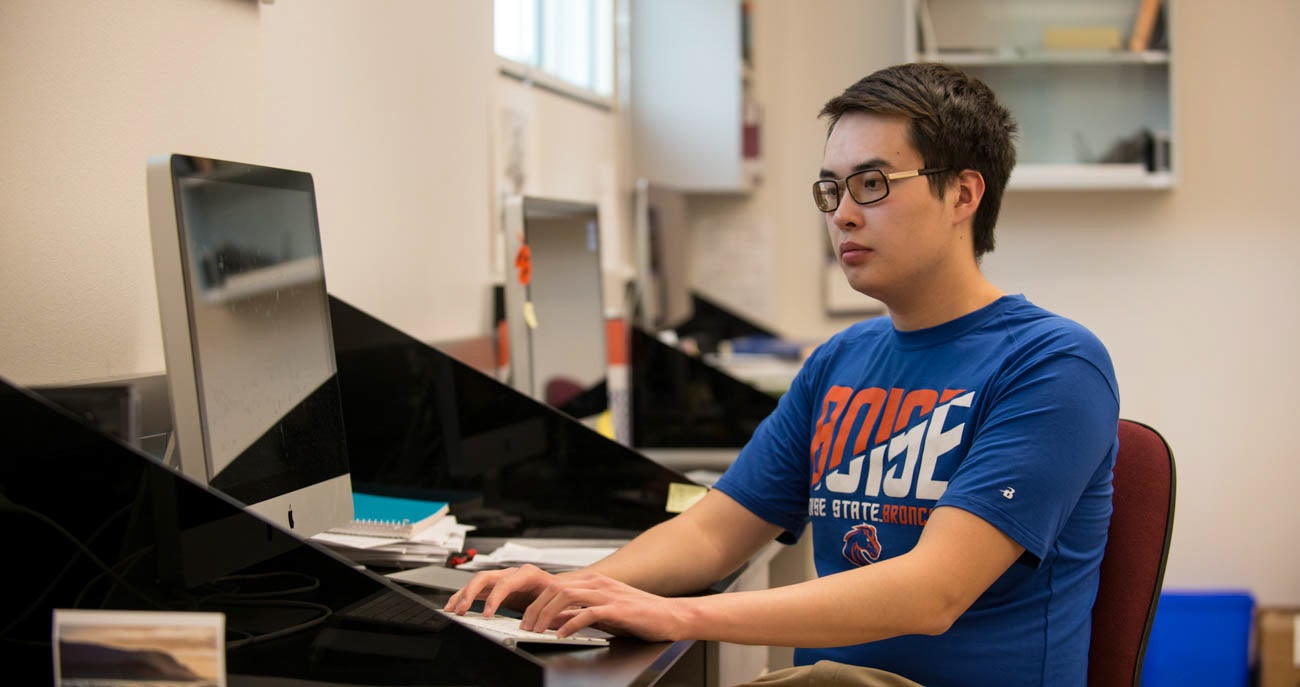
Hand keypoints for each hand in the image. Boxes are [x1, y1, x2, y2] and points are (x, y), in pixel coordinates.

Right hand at [443, 564, 556, 616]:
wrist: (558, 587)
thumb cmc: (556, 593)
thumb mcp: (555, 601)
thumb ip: (549, 612)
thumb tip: (543, 624)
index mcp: (527, 574)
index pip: (505, 583)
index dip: (494, 598)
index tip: (487, 614)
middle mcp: (512, 573)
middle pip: (485, 577)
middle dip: (470, 593)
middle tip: (461, 609)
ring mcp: (502, 578)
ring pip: (477, 582)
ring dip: (462, 595)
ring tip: (451, 609)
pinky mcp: (495, 586)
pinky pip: (476, 589)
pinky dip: (464, 597)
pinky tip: (455, 606)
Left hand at [520, 570, 688, 642]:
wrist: (671, 616)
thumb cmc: (640, 615)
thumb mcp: (603, 614)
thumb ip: (579, 614)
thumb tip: (555, 622)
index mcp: (594, 582)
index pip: (556, 586)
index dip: (537, 602)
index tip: (526, 619)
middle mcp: (599, 584)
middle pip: (556, 588)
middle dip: (536, 608)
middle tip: (526, 626)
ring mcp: (608, 595)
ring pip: (567, 596)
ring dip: (547, 614)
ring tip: (538, 630)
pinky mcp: (618, 609)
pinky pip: (588, 613)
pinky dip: (570, 624)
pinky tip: (562, 635)